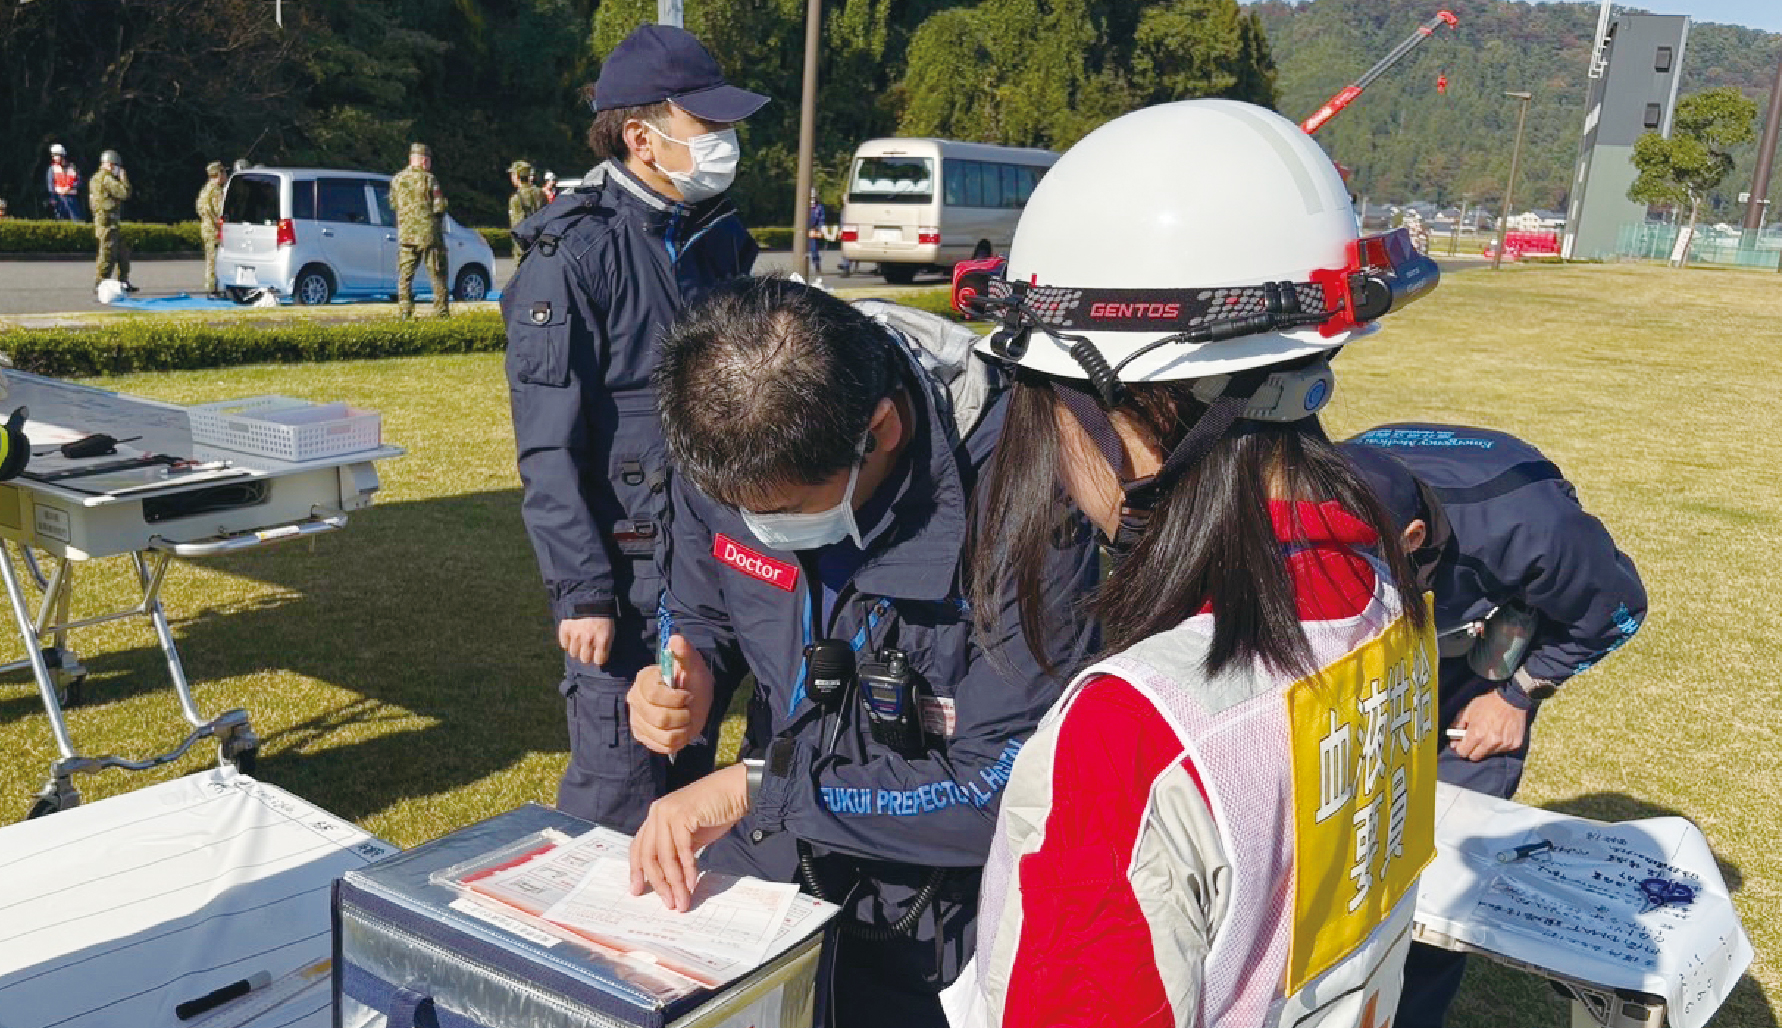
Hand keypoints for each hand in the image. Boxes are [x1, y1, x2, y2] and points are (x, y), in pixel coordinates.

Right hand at [558, 616, 613, 666]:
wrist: (590, 597)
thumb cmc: (602, 615)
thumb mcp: (610, 629)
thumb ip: (605, 645)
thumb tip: (598, 658)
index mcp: (602, 639)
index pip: (599, 660)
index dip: (599, 658)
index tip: (598, 654)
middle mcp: (588, 639)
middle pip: (585, 659)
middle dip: (587, 655)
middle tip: (587, 649)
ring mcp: (576, 634)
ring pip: (573, 653)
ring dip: (577, 649)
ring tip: (580, 641)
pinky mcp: (565, 628)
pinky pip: (564, 644)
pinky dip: (568, 642)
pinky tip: (572, 636)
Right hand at [627, 634, 713, 755]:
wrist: (696, 700)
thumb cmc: (693, 680)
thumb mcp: (694, 665)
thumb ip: (685, 652)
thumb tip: (675, 639)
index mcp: (644, 680)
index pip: (654, 695)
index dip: (676, 698)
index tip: (688, 695)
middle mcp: (635, 700)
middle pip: (659, 718)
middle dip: (682, 715)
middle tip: (688, 708)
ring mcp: (637, 719)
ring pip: (663, 735)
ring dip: (682, 729)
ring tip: (685, 719)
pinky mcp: (643, 736)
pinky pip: (663, 747)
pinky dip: (678, 740)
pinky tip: (680, 729)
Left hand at [629, 763, 749, 910]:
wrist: (737, 790)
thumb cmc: (717, 812)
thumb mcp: (691, 836)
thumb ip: (677, 852)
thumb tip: (671, 881)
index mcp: (655, 816)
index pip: (638, 847)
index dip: (637, 871)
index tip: (638, 892)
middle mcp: (657, 813)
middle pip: (648, 855)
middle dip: (658, 883)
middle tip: (669, 903)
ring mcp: (668, 813)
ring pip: (664, 856)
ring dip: (674, 883)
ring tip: (682, 901)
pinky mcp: (682, 816)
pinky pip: (681, 850)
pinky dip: (687, 870)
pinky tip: (692, 884)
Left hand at [1449, 691, 1529, 760]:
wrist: (1512, 700)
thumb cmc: (1488, 703)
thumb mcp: (1468, 711)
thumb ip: (1459, 727)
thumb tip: (1453, 742)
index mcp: (1477, 734)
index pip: (1463, 753)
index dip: (1460, 749)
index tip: (1462, 745)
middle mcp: (1490, 742)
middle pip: (1475, 757)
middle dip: (1472, 751)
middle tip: (1474, 742)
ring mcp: (1504, 745)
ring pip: (1489, 754)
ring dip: (1486, 748)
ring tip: (1489, 735)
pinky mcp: (1514, 745)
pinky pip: (1503, 751)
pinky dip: (1499, 746)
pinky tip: (1500, 735)